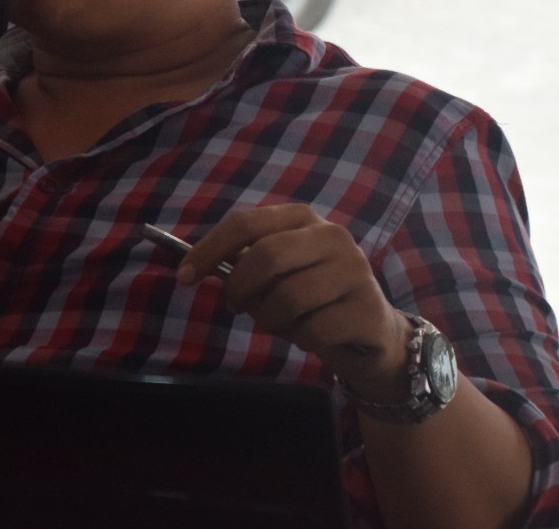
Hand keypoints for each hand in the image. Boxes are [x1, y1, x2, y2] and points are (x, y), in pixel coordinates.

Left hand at [179, 204, 411, 399]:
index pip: (247, 223)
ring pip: (288, 298)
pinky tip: (313, 337)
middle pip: (267, 256)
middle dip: (240, 288)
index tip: (184, 277)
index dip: (210, 249)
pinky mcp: (368, 308)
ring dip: (271, 320)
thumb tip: (197, 266)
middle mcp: (333, 235)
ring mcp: (355, 270)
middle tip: (236, 307)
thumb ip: (246, 264)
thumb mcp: (279, 274)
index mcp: (303, 218)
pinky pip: (312, 330)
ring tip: (280, 323)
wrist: (374, 334)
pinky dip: (301, 340)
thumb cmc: (314, 299)